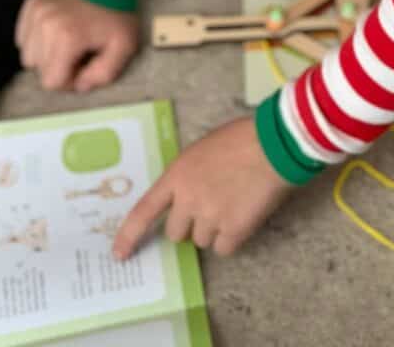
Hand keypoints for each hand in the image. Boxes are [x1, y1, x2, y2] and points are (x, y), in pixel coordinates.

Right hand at [15, 0, 138, 92]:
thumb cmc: (116, 12)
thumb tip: (80, 86)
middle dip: (58, 66)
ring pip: (27, 54)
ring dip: (46, 54)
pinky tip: (56, 30)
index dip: (70, 80)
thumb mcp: (124, 46)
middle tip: (79, 51)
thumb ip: (104, 74)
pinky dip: (37, 38)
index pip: (52, 82)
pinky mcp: (30, 4)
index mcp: (67, 38)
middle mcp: (45, 25)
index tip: (85, 64)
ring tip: (67, 40)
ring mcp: (35, 13)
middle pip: (38, 69)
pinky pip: (23, 36)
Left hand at [113, 117, 292, 257]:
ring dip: (214, 229)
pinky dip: (233, 238)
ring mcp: (210, 216)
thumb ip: (188, 175)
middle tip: (210, 206)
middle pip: (176, 232)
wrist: (274, 144)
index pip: (144, 211)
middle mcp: (188, 199)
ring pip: (202, 241)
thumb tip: (186, 197)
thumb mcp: (202, 150)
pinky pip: (224, 249)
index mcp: (177, 175)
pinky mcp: (233, 230)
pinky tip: (244, 215)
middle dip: (189, 224)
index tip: (120, 254)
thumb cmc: (242, 138)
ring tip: (234, 203)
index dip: (129, 235)